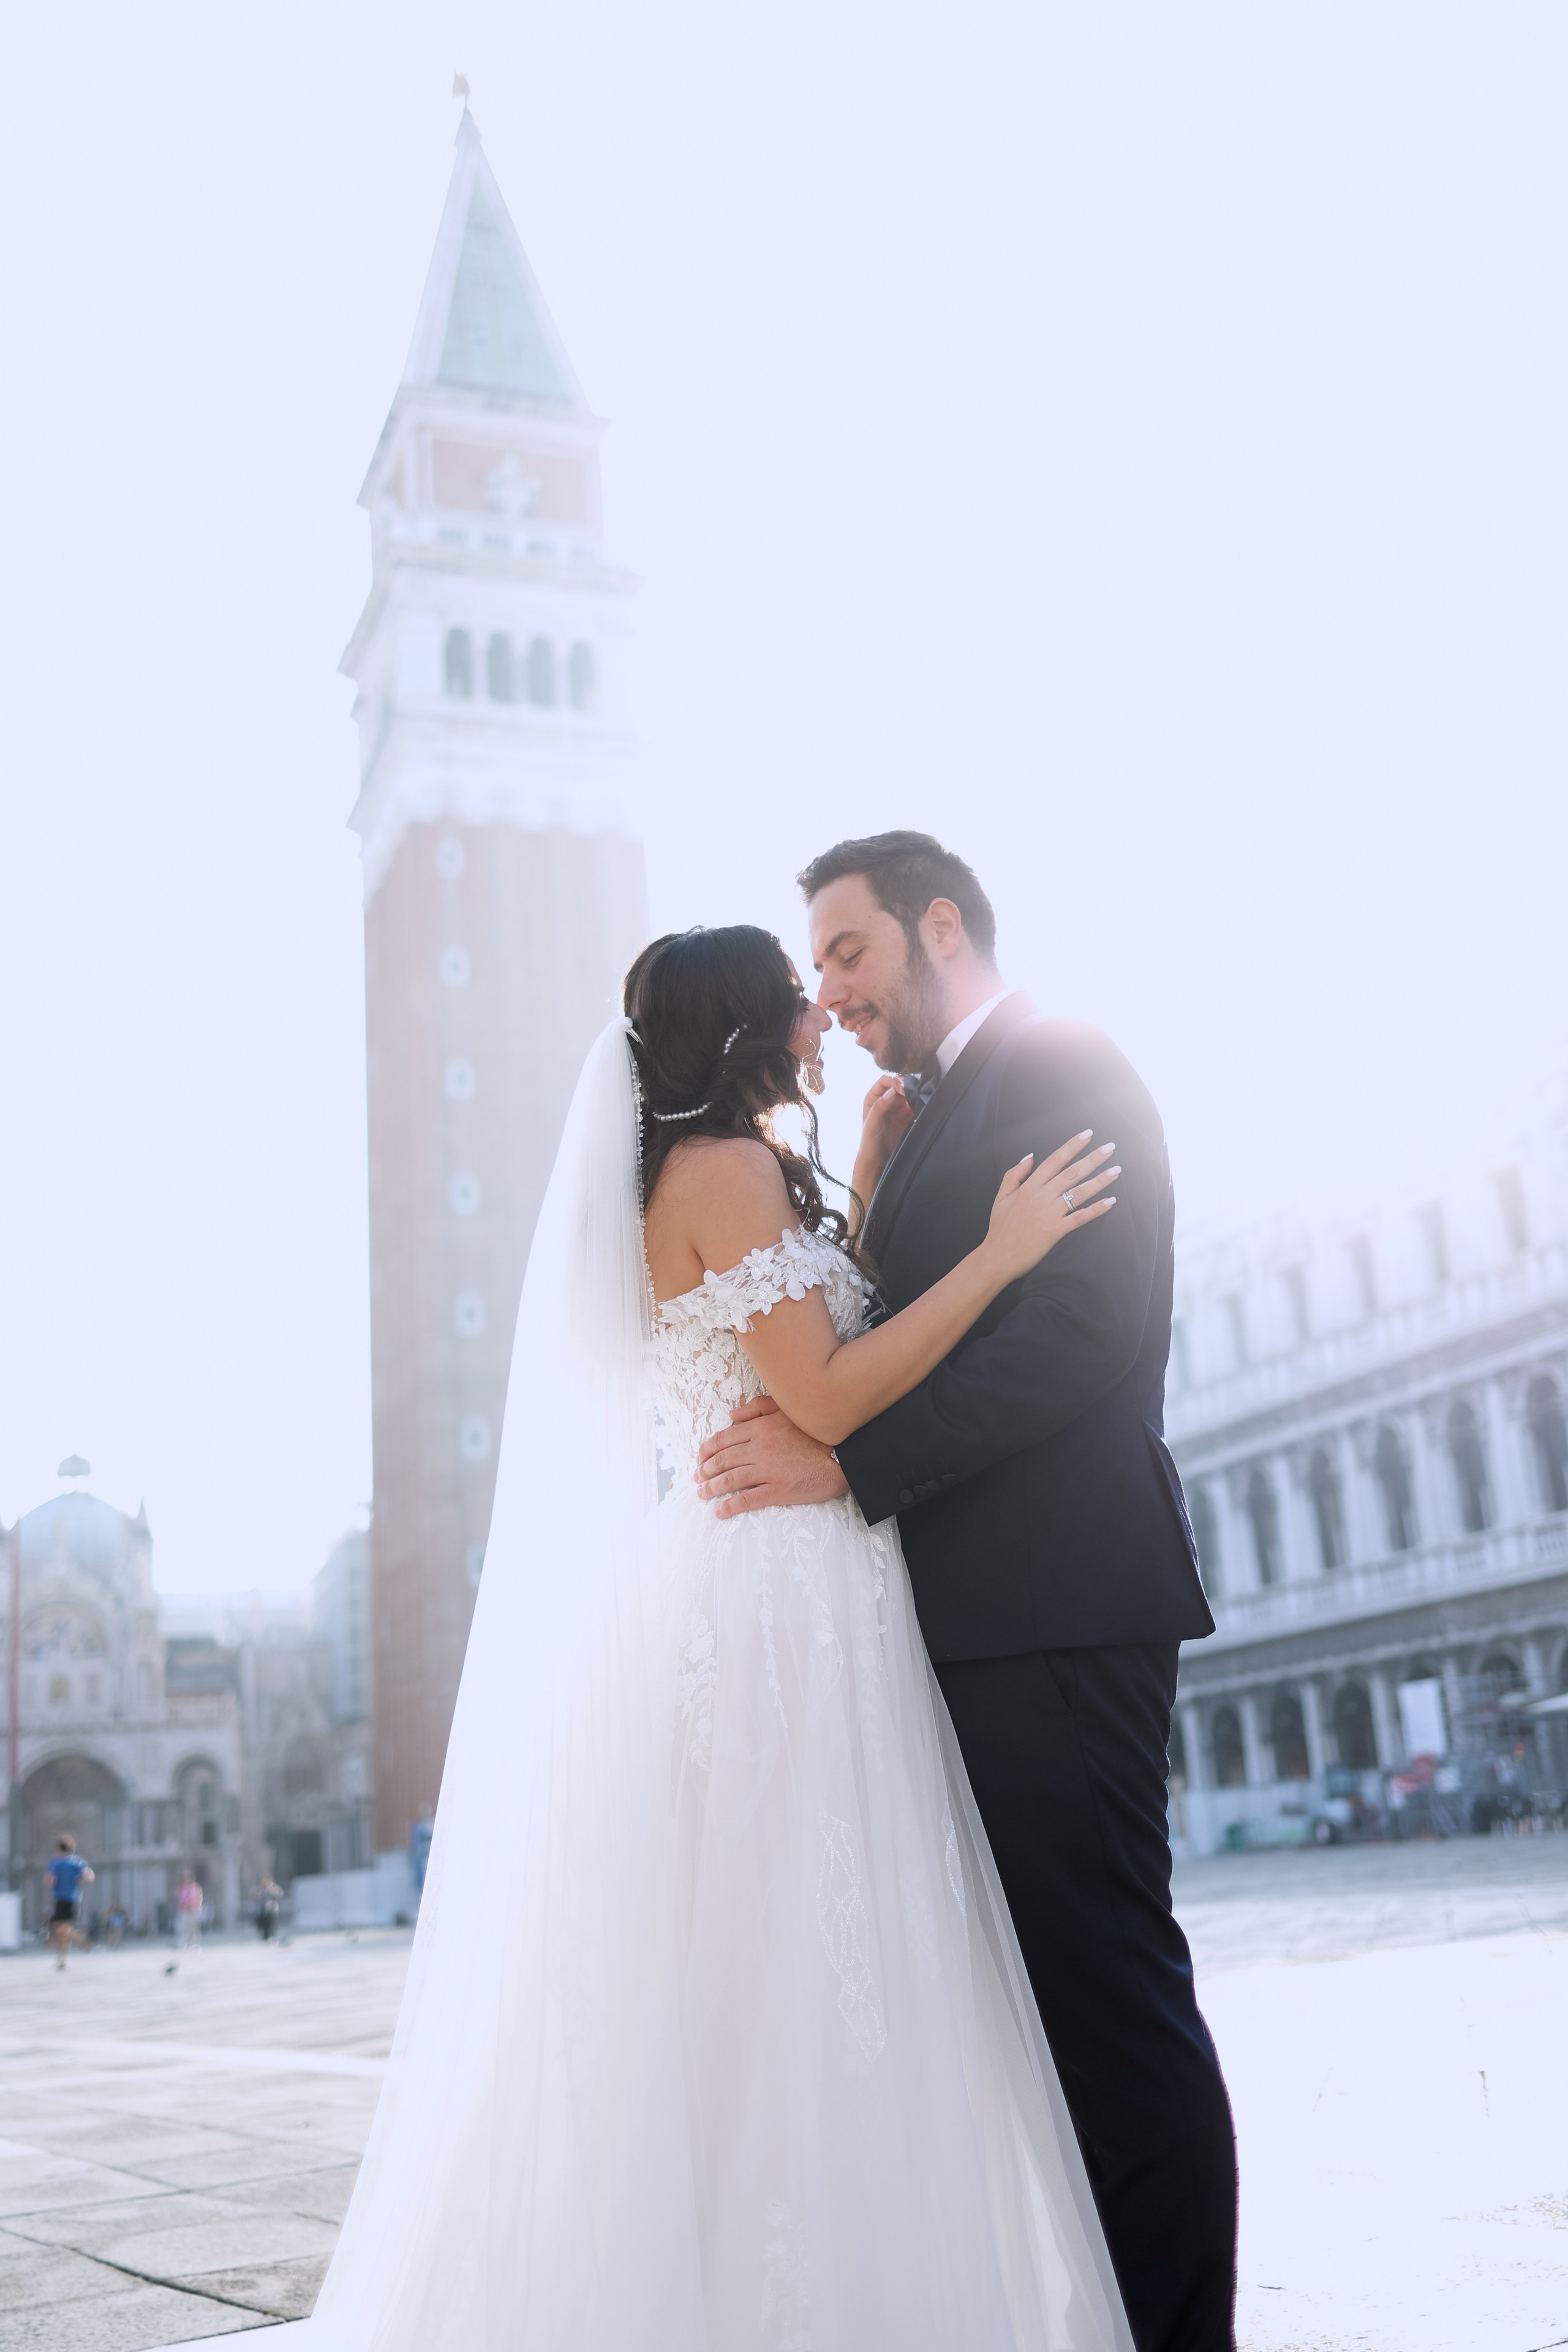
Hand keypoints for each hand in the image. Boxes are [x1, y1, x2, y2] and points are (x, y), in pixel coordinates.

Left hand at [696, 1395, 848, 1517]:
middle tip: (697, 1477)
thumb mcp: (787, 1410)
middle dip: (705, 1470)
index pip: (724, 1439)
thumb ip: (758, 1408)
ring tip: (703, 1493)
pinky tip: (721, 1511)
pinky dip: (731, 1506)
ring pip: (730, 1480)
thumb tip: (731, 1415)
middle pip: (723, 1460)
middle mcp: (759, 1448)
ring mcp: (768, 1470)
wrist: (843, 1454)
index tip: (699, 1457)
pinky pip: (748, 1499)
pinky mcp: (778, 1490)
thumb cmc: (816, 1431)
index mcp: (760, 1428)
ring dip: (712, 1488)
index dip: (707, 1449)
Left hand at [859, 1072, 913, 1173]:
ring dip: (916, 1092)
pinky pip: (916, 1104)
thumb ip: (879, 1107)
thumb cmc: (869, 1143)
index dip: (895, 1081)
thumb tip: (892, 1092)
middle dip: (907, 1084)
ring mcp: (898, 1107)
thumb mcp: (870, 1125)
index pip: (886, 1081)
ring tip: (921, 1095)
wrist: (878, 1161)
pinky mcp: (908, 1116)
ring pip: (909, 1092)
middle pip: (899, 1083)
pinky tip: (924, 1104)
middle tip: (916, 1091)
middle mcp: (886, 1100)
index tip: (903, 1089)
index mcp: (874, 1098)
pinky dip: (921, 1102)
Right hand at [982, 1132, 1118, 1283]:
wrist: (997, 1257)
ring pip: (1079, 1193)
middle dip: (1092, 1159)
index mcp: (1028, 1187)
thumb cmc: (999, 1228)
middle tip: (1110, 1148)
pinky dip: (1096, 1209)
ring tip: (1116, 1170)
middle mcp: (1041, 1197)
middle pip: (1071, 1173)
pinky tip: (1110, 1201)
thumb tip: (1030, 1156)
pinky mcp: (1056, 1231)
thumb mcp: (1001, 1197)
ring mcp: (1050, 1214)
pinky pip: (1080, 1218)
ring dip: (1099, 1181)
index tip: (1087, 1134)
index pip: (1054, 1160)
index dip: (1072, 1146)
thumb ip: (1014, 1175)